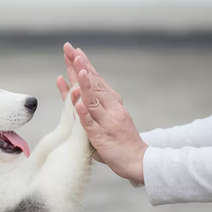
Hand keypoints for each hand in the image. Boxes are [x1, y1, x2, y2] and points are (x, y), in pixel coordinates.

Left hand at [56, 43, 147, 183]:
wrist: (139, 160)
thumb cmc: (121, 141)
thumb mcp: (108, 119)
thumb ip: (93, 107)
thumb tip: (77, 92)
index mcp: (112, 103)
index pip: (96, 80)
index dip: (85, 66)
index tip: (75, 51)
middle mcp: (111, 109)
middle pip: (94, 85)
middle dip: (81, 67)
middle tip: (72, 51)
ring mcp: (107, 122)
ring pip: (93, 101)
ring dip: (85, 85)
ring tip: (78, 70)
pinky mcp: (102, 137)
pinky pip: (91, 124)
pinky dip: (84, 114)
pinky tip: (78, 104)